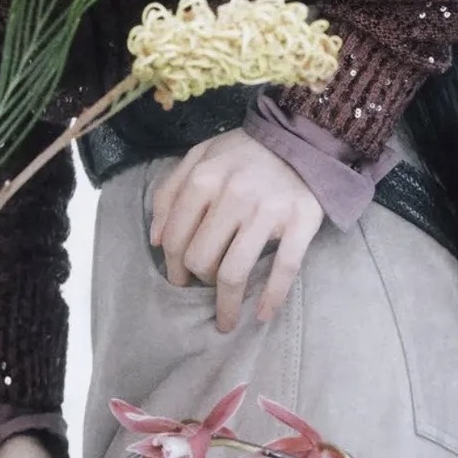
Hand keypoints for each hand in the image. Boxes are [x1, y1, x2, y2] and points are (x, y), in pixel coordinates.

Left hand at [148, 127, 324, 331]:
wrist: (303, 136)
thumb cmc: (246, 152)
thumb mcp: (200, 157)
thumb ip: (170, 191)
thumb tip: (154, 240)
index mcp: (204, 179)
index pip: (174, 238)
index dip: (172, 267)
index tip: (180, 281)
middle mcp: (233, 195)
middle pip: (200, 259)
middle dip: (198, 282)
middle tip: (206, 288)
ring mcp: (268, 210)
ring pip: (234, 272)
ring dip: (227, 305)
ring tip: (226, 320)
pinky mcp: (301, 220)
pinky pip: (284, 267)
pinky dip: (272, 297)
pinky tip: (263, 315)